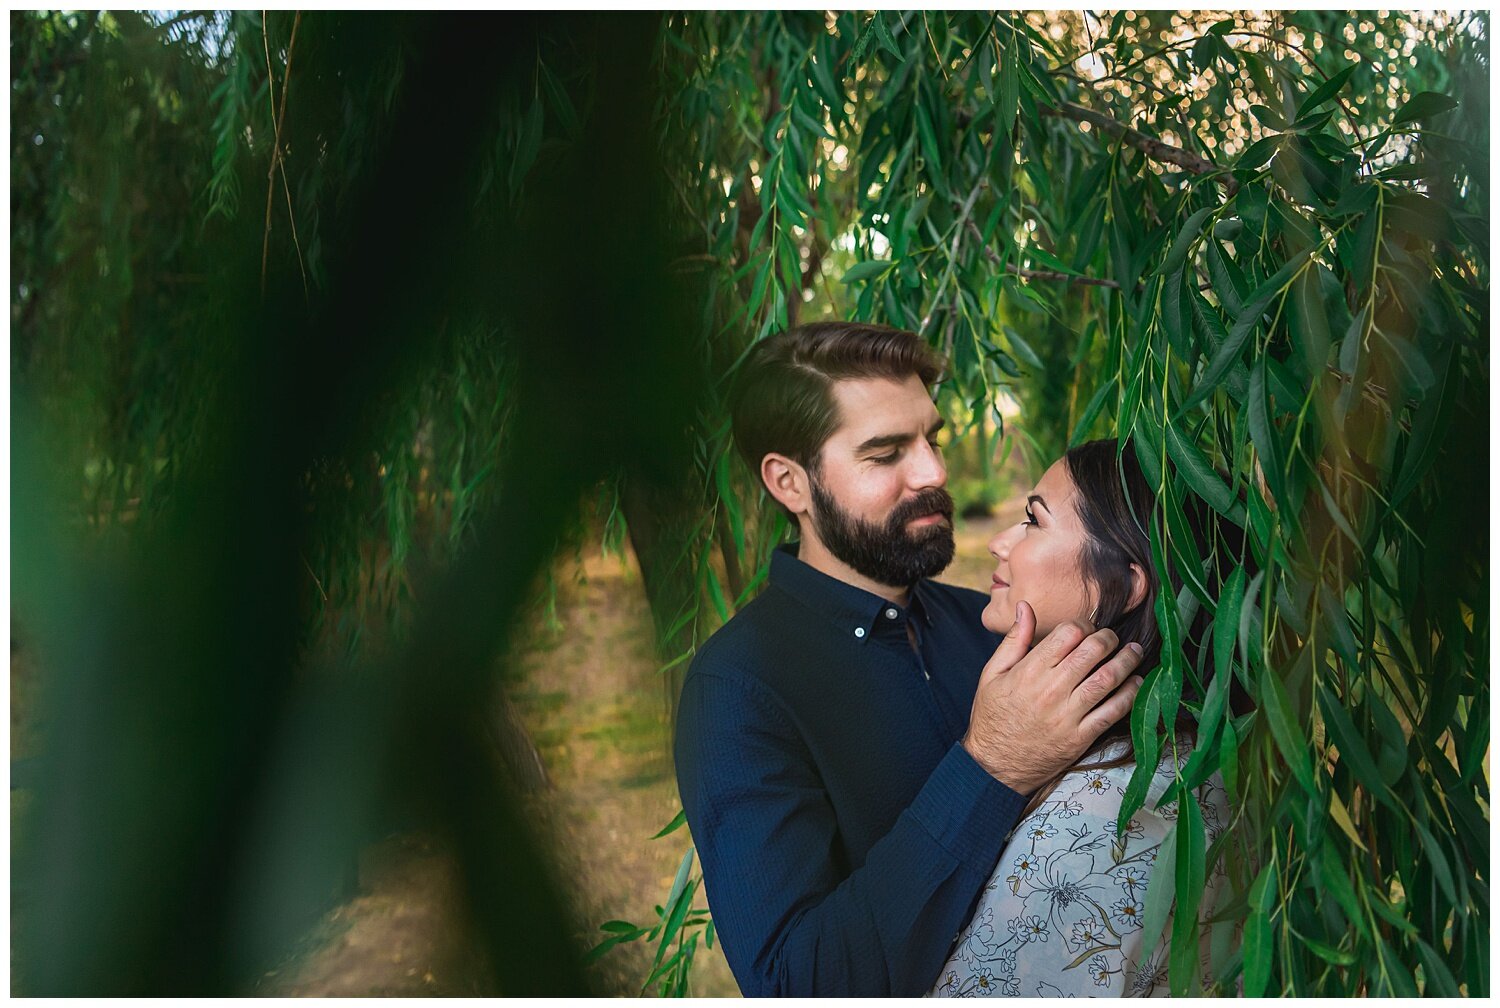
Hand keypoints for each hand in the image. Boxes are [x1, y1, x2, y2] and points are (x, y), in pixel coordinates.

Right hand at [962, 600, 1144, 793]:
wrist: (994, 765)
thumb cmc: (992, 716)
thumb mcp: (991, 674)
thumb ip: (1013, 640)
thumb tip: (1025, 607)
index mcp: (1030, 670)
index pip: (1068, 633)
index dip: (1083, 625)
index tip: (1087, 629)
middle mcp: (1051, 689)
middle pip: (1093, 651)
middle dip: (1109, 638)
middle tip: (1113, 638)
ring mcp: (1068, 714)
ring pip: (1107, 679)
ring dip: (1127, 661)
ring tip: (1134, 652)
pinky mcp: (1080, 737)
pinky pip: (1112, 712)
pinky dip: (1130, 695)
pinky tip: (1136, 683)